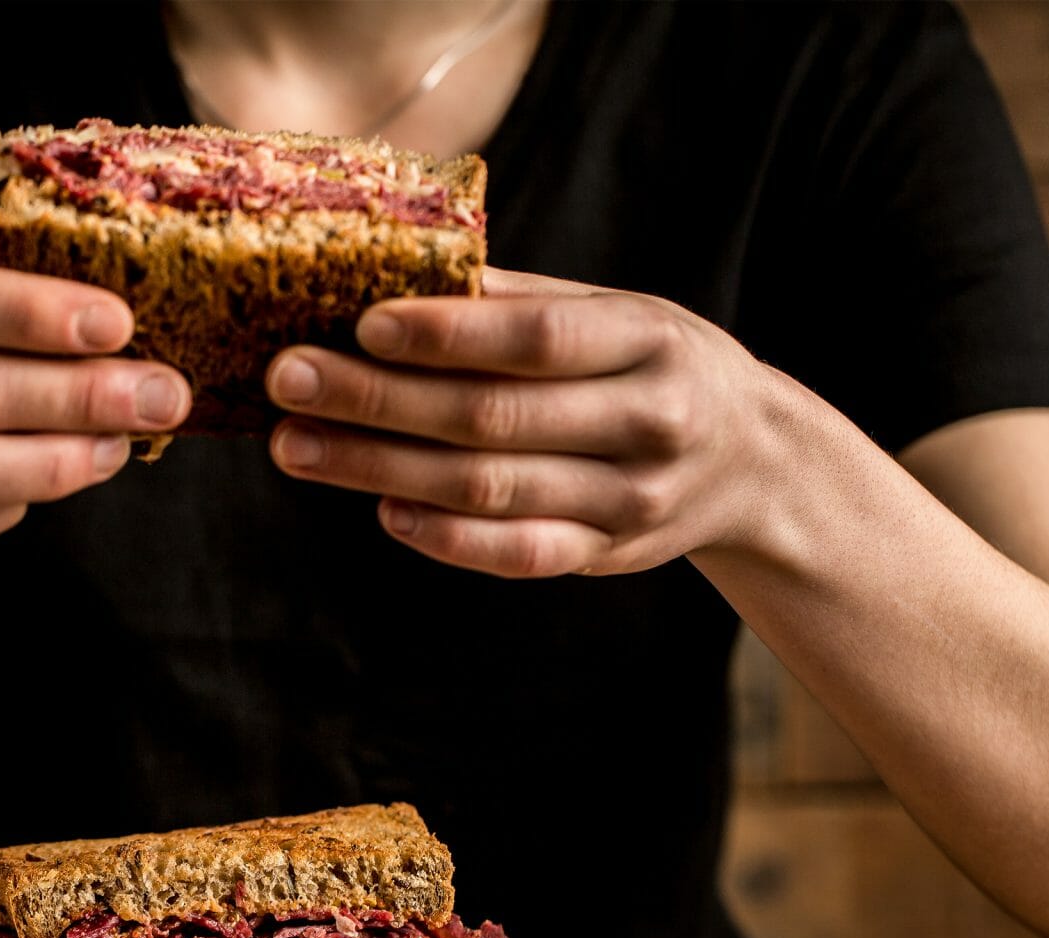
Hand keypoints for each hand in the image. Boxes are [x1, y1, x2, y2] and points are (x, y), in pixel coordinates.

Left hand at [263, 268, 819, 577]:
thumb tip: (396, 271)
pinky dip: (445, 539)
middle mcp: (646, 422)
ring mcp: (630, 499)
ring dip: (381, 470)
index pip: (534, 338)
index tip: (359, 321)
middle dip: (378, 400)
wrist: (760, 464)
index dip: (446, 334)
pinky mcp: (608, 556)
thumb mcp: (617, 313)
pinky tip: (381, 510)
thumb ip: (521, 300)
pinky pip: (518, 554)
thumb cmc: (656, 366)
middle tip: (289, 380)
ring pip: (490, 489)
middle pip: (492, 418)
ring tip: (297, 447)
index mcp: (647, 341)